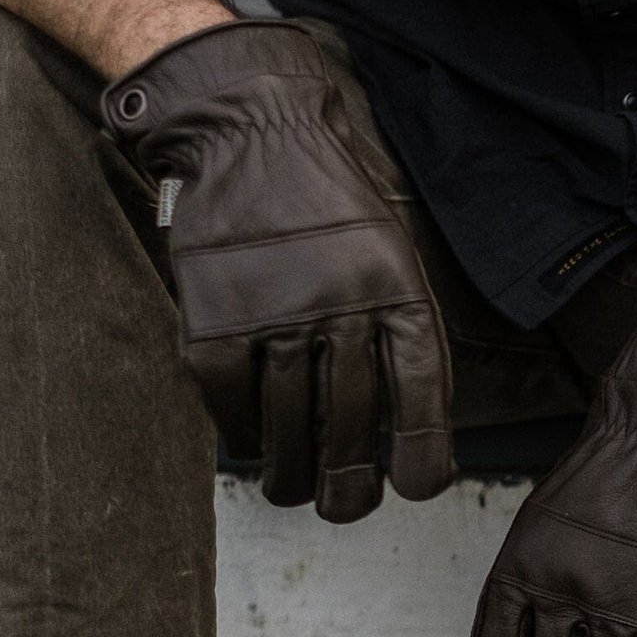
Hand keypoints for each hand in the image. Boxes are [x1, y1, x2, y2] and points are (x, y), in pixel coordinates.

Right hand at [102, 21, 454, 522]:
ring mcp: (272, 312)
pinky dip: (241, 434)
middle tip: (346, 509)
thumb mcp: (390, 247)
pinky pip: (231, 404)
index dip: (422, 453)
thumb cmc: (328, 197)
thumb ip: (401, 325)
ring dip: (294, 475)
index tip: (416, 489)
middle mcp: (338, 302)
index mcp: (394, 285)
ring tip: (296, 492)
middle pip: (350, 424)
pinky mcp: (214, 318)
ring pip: (287, 427)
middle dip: (350, 485)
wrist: (247, 127)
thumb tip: (408, 426)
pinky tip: (253, 443)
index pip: (418, 392)